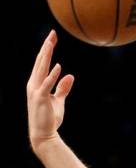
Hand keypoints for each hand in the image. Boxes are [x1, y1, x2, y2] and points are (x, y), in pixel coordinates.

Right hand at [26, 30, 74, 151]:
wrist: (44, 134)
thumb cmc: (50, 117)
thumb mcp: (59, 100)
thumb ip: (63, 88)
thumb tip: (70, 75)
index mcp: (37, 83)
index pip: (42, 63)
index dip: (47, 49)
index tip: (52, 37)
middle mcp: (33, 84)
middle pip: (40, 62)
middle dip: (46, 47)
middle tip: (52, 33)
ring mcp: (35, 91)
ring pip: (41, 69)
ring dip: (46, 56)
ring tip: (51, 43)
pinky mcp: (40, 99)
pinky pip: (46, 84)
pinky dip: (52, 75)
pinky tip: (58, 66)